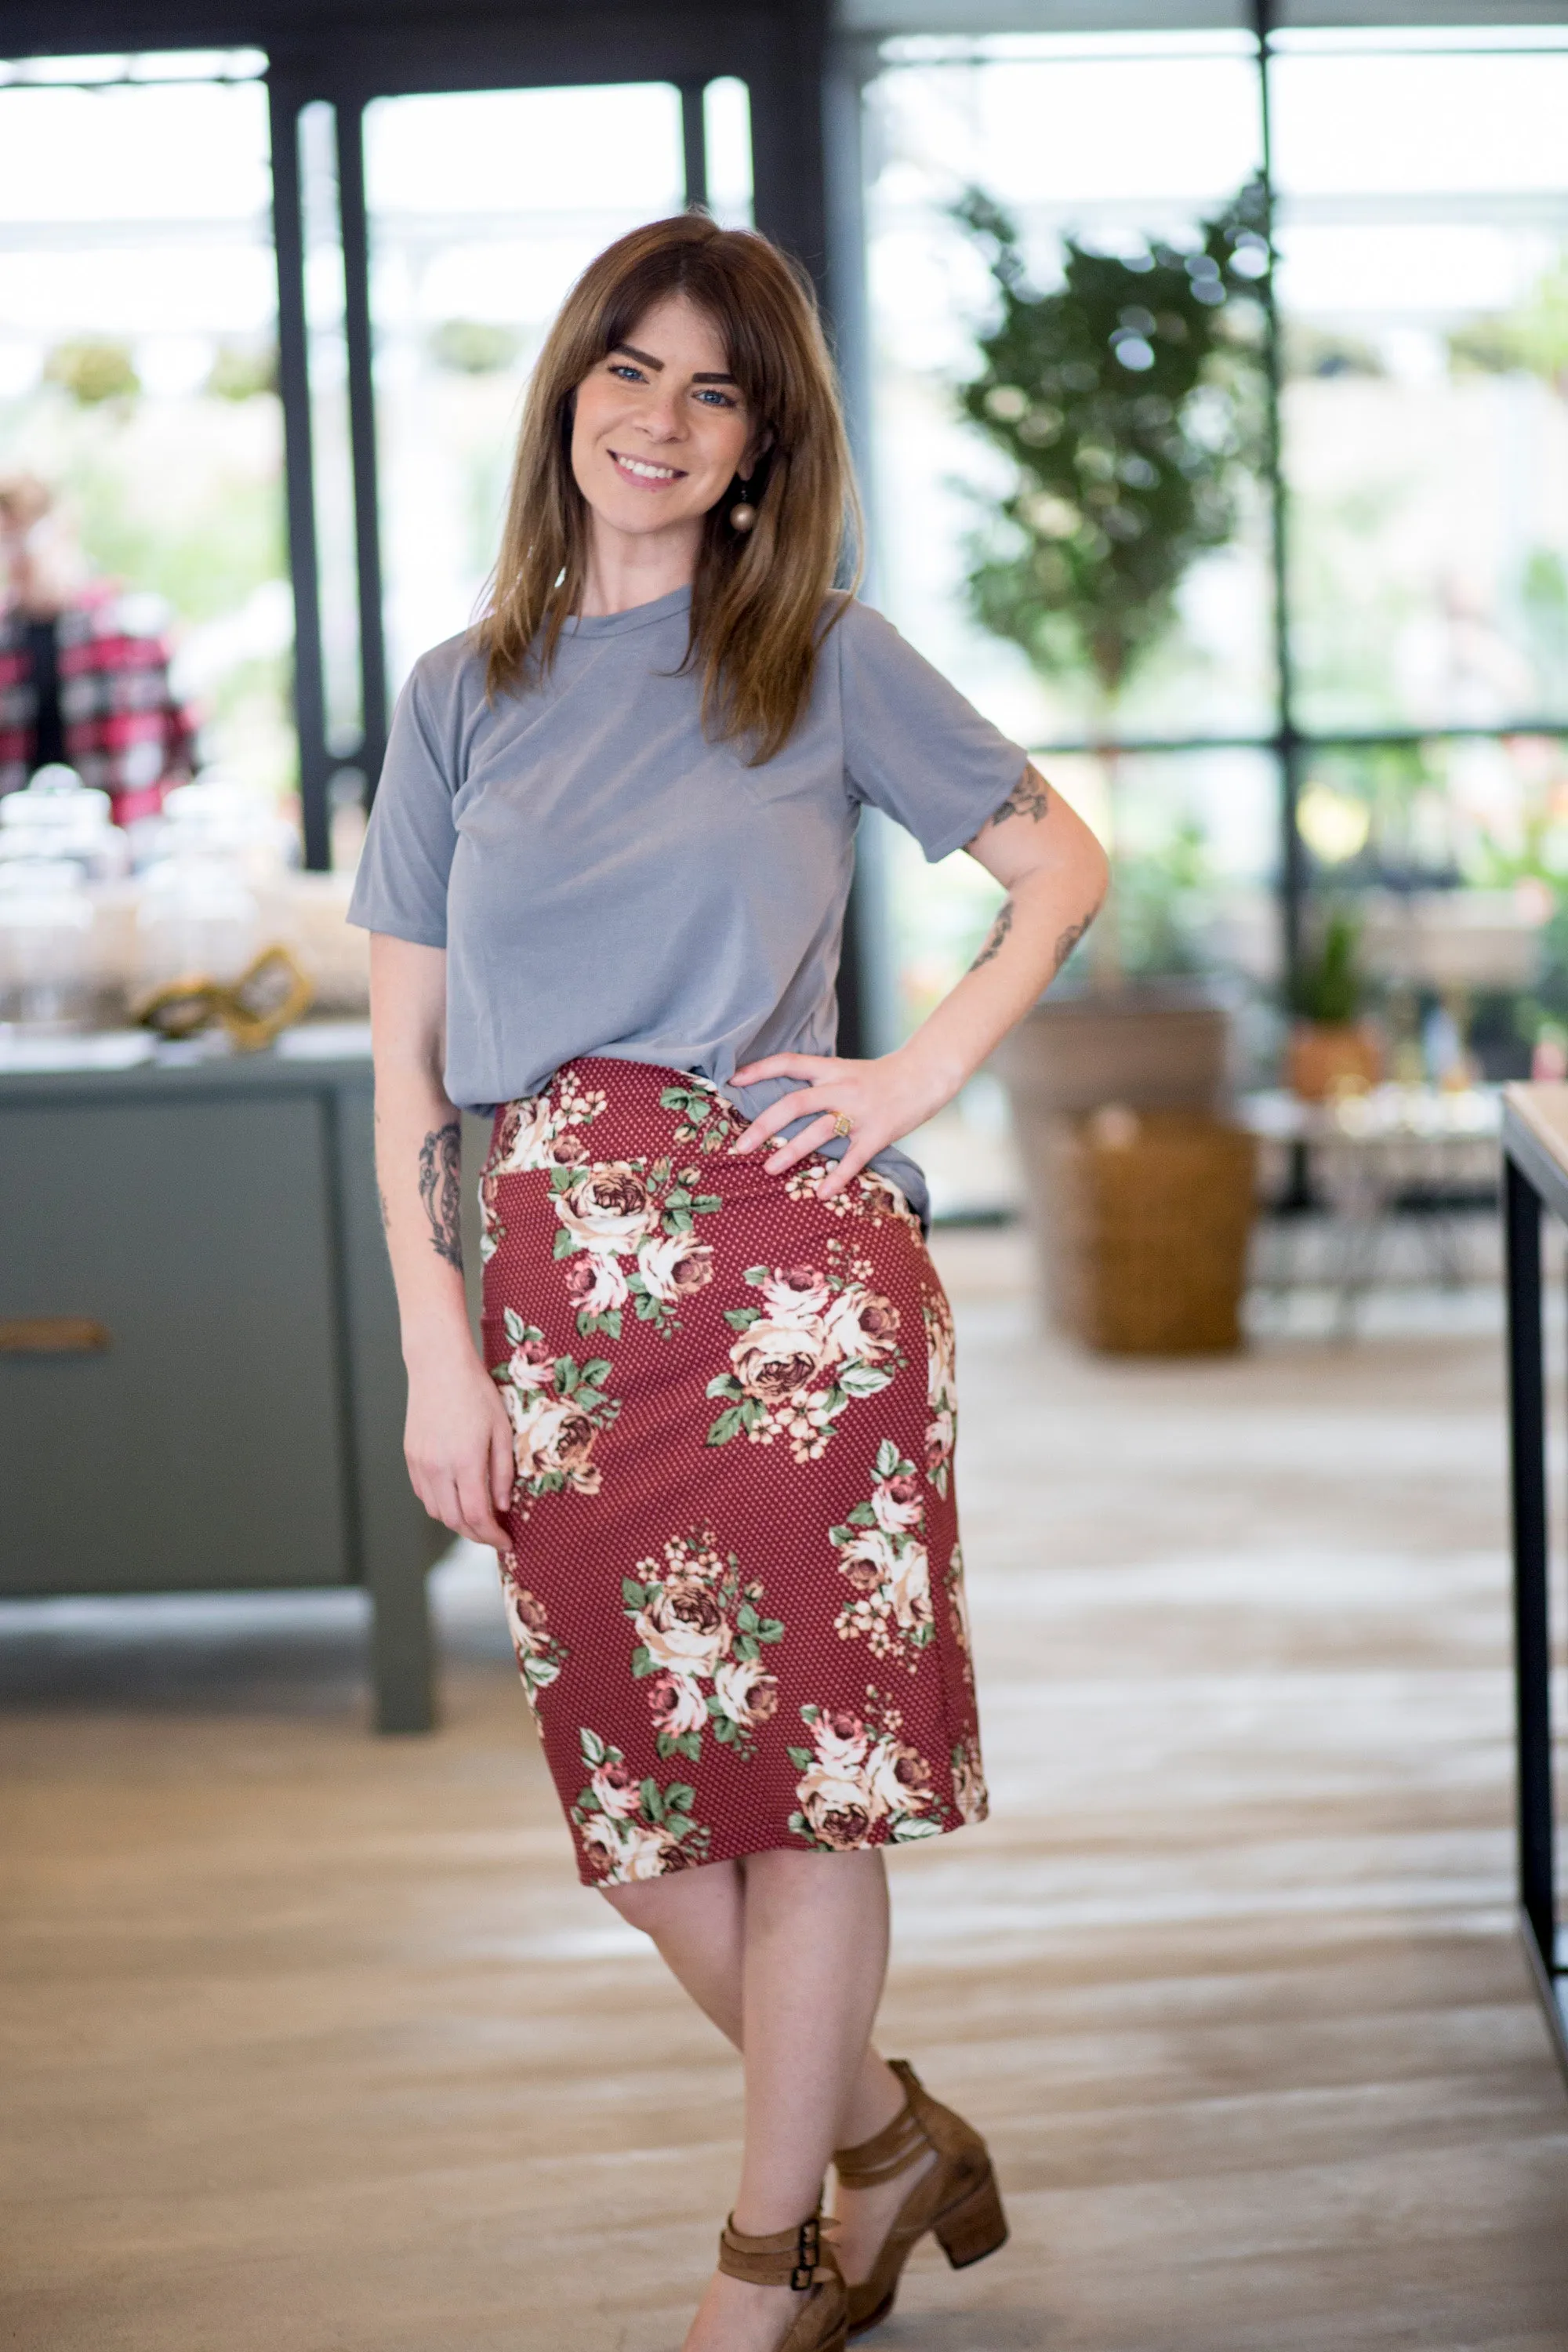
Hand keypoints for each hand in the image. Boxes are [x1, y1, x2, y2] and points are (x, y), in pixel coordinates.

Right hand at [403, 1342, 516, 1551]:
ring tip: (478, 1517)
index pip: (476, 1516)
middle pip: (454, 1521)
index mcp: (465, 1460)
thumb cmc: (477, 1393)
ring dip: (458, 1522)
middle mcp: (438, 1467)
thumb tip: (502, 1507)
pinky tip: (457, 1496)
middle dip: (476, 1535)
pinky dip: (441, 1504)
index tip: (507, 1542)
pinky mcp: (410, 1457)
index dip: (492, 1536)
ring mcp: (420, 1463)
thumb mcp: (502, 1430)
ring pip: (436, 1511)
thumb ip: (503, 1472)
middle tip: (495, 1535)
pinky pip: (424, 1494)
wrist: (438, 1366)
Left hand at [728, 1046, 956, 1198]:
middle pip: (795, 1103)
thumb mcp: (847, 1071)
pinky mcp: (878, 1133)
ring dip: (792, 1151)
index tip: (732, 1082)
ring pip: (819, 1131)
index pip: (789, 1063)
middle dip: (764, 1125)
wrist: (925, 1075)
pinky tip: (821, 1193)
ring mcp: (860, 1111)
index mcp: (831, 1069)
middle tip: (741, 1146)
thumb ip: (820, 1083)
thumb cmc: (882, 1078)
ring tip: (769, 1170)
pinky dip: (837, 1177)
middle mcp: (841, 1088)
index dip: (759, 1070)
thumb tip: (783, 1104)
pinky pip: (854, 1159)